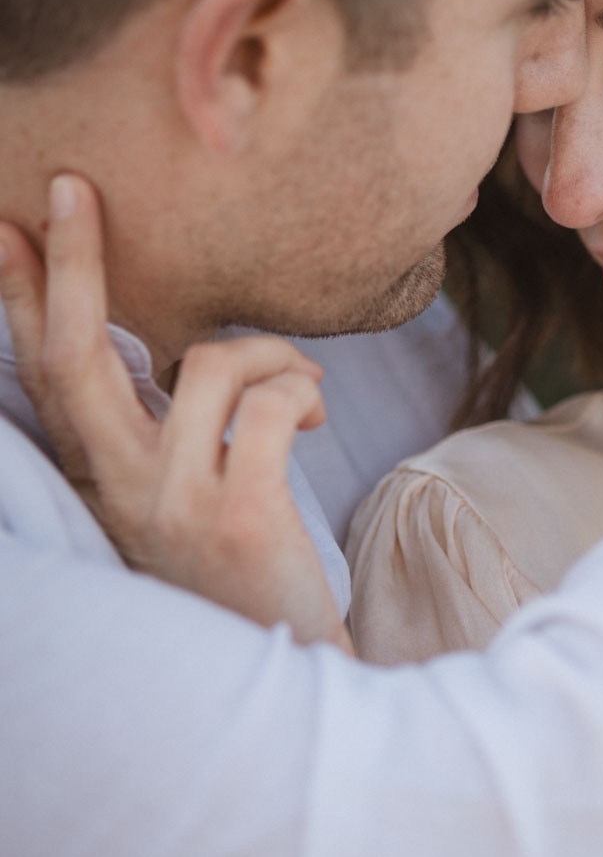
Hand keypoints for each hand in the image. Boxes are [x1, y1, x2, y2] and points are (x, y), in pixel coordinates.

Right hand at [0, 175, 352, 650]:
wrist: (298, 670)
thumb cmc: (248, 572)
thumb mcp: (189, 498)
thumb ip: (169, 433)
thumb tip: (191, 350)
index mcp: (106, 482)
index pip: (48, 375)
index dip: (24, 298)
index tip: (10, 226)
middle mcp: (123, 493)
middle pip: (79, 356)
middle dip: (75, 264)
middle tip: (70, 186)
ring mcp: (175, 505)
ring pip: (211, 366)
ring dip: (271, 354)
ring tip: (304, 390)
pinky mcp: (240, 514)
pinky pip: (270, 403)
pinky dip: (304, 390)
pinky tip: (319, 417)